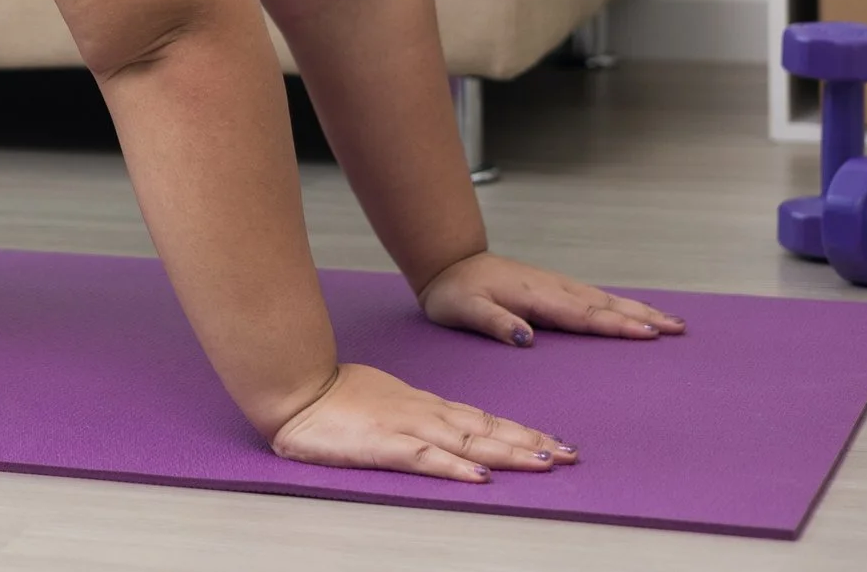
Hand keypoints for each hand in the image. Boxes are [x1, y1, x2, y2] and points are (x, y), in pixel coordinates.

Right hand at [270, 361, 576, 481]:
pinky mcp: (384, 445)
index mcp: (425, 406)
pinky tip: (481, 477)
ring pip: (468, 442)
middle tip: (570, 454)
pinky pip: (426, 458)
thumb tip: (445, 434)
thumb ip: (413, 419)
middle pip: (487, 431)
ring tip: (545, 462)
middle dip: (531, 443)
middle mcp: (425, 415)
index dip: (520, 432)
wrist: (296, 388)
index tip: (553, 443)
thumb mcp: (384, 403)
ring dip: (509, 452)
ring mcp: (407, 428)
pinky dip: (456, 468)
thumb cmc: (333, 397)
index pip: (483, 421)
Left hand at [417, 251, 686, 345]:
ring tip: (671, 322)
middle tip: (679, 328)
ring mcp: (554, 286)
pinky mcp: (552, 289)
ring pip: (604, 299)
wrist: (447, 263)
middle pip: (605, 305)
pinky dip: (619, 305)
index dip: (617, 325)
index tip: (649, 332)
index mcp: (535, 297)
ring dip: (638, 309)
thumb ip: (492, 322)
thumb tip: (525, 338)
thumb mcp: (462, 310)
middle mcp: (551, 289)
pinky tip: (634, 312)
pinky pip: (594, 298)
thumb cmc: (453, 291)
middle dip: (643, 316)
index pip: (583, 315)